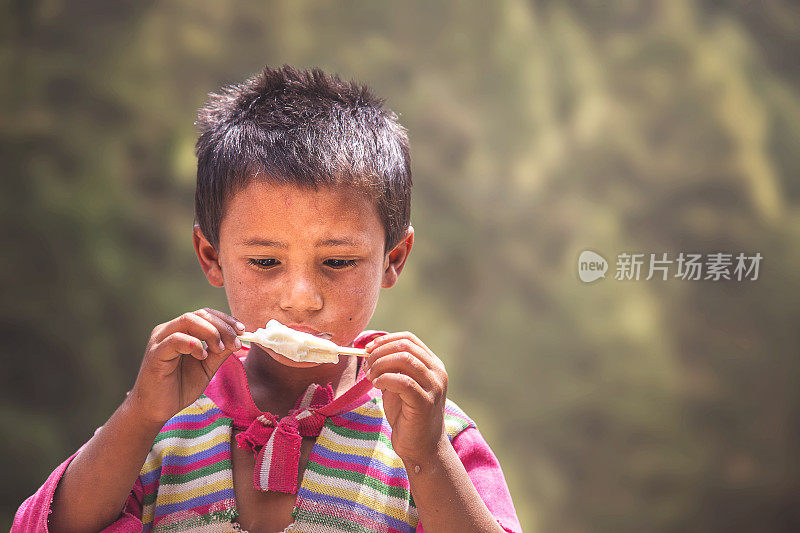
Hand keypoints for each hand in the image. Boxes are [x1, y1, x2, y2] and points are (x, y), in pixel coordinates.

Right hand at [128, 308, 244, 425]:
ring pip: (188, 320)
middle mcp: (168, 330)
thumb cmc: (179, 387)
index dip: (226, 319)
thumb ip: (220, 352)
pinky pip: (175, 339)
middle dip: (223, 326)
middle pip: (200, 314)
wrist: (156, 410)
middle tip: (235, 342)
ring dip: (211, 332)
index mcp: (180, 330)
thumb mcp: (207, 367)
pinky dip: (194, 344)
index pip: (205, 314)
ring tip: (220, 349)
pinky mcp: (155, 353)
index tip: (243, 330)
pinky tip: (202, 356)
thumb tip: (240, 337)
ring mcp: (160, 340)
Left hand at [364, 331, 447, 462]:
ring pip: (405, 360)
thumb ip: (391, 368)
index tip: (368, 348)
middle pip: (405, 347)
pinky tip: (377, 385)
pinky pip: (403, 381)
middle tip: (366, 364)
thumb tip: (370, 352)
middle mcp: (437, 372)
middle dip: (380, 352)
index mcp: (432, 365)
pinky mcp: (425, 402)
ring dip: (381, 364)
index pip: (409, 339)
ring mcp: (434, 387)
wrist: (422, 447)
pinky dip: (385, 379)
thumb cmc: (408, 416)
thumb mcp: (399, 386)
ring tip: (370, 376)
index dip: (385, 340)